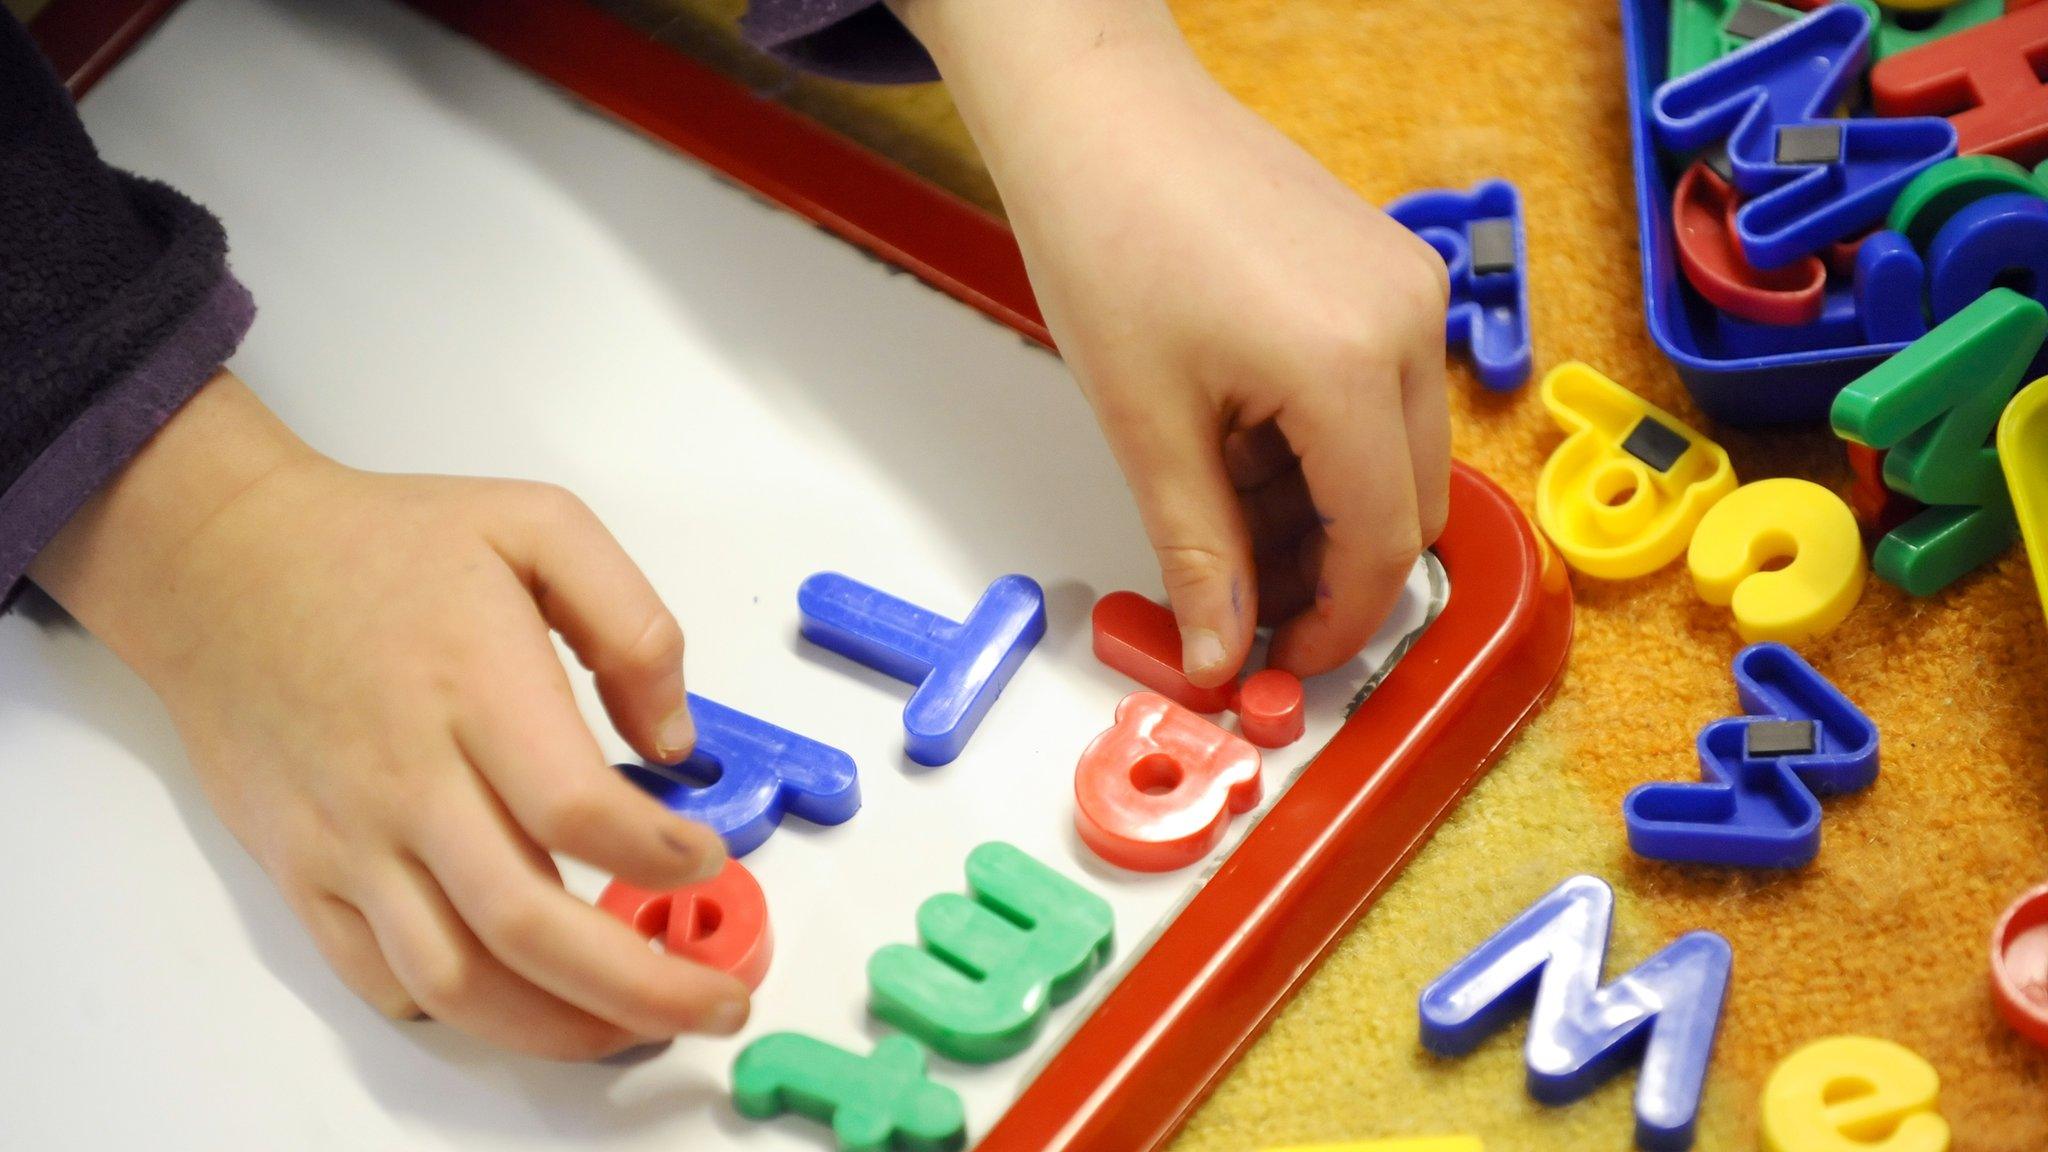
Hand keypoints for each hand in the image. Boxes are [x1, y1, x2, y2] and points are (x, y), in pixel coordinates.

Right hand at [30, 373, 743, 1059]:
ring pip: (457, 979)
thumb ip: (631, 622)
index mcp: (475, 686)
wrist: (224, 565)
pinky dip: (462, 1012)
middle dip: (642, 985)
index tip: (707, 859)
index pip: (576, 809)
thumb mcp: (536, 524)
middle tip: (719, 1002)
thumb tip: (675, 740)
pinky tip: (526, 1003)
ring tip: (637, 1026)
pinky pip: (382, 977)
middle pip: (528, 923)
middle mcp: (408, 779)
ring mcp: (350, 838)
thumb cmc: (385, 545)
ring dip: (560, 1026)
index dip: (658, 856)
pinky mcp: (305, 872)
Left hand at [893, 0, 1450, 684]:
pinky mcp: (1387, 269)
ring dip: (1324, 507)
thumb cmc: (1108, 232)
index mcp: (1348, 364)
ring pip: (1398, 453)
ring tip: (1220, 505)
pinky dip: (1324, 442)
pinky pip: (1382, 390)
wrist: (1100, 112)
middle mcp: (1405, 321)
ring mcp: (1405, 287)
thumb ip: (1198, 551)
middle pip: (1408, 504)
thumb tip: (1220, 652)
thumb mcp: (1145, 424)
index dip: (1334, 623)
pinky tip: (1243, 440)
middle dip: (1331, 570)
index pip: (1381, 543)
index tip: (1280, 659)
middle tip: (1242, 597)